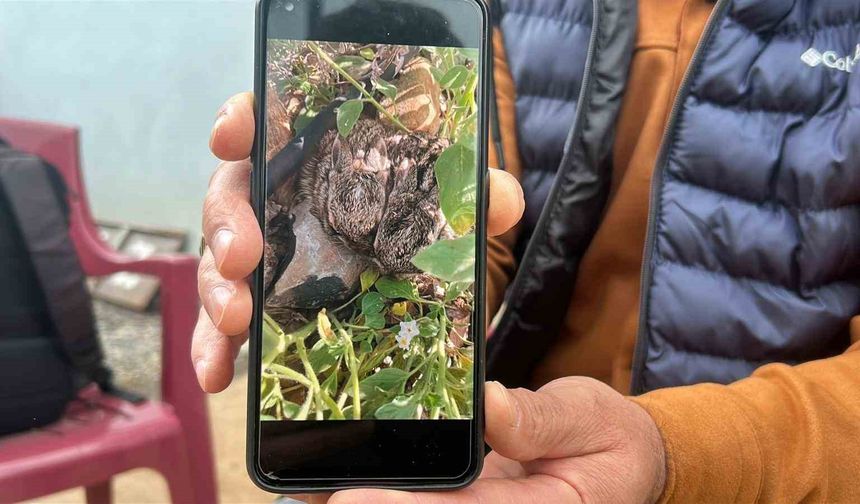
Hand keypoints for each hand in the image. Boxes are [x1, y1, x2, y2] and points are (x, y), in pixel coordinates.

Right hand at [192, 92, 524, 392]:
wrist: (415, 285)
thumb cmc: (422, 227)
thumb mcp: (452, 211)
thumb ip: (475, 197)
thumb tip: (499, 199)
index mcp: (318, 157)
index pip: (271, 122)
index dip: (244, 119)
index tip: (232, 135)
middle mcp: (280, 198)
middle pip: (233, 192)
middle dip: (226, 220)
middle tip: (243, 254)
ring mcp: (265, 252)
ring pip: (220, 259)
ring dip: (217, 289)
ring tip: (234, 321)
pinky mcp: (260, 303)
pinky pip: (225, 321)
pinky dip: (215, 346)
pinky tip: (219, 375)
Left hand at [328, 378, 666, 503]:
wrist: (623, 461)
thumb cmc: (609, 440)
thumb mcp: (588, 419)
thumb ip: (539, 420)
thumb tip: (489, 404)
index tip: (348, 498)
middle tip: (304, 493)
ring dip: (365, 501)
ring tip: (302, 488)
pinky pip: (428, 501)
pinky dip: (385, 491)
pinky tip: (335, 482)